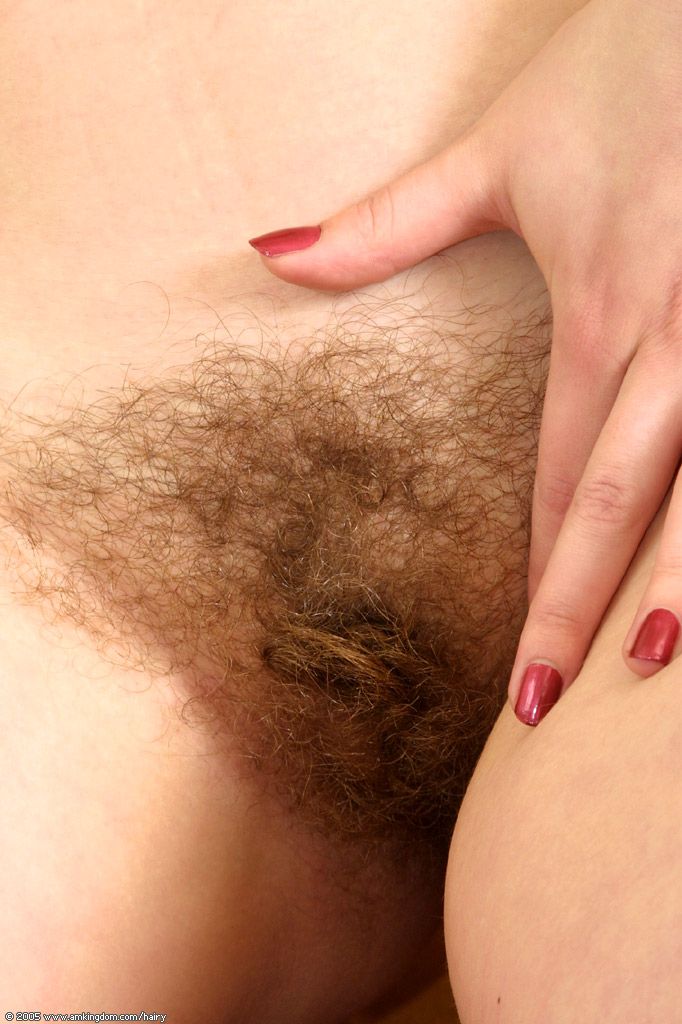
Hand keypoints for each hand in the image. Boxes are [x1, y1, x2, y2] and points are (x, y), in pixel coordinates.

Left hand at [248, 0, 681, 724]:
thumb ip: (382, 223)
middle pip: (625, 499)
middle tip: (551, 709)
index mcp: (607, 314)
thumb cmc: (626, 74)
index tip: (515, 669)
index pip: (562, 478)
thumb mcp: (498, 150)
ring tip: (654, 673)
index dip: (539, 578)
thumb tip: (265, 253)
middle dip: (586, 609)